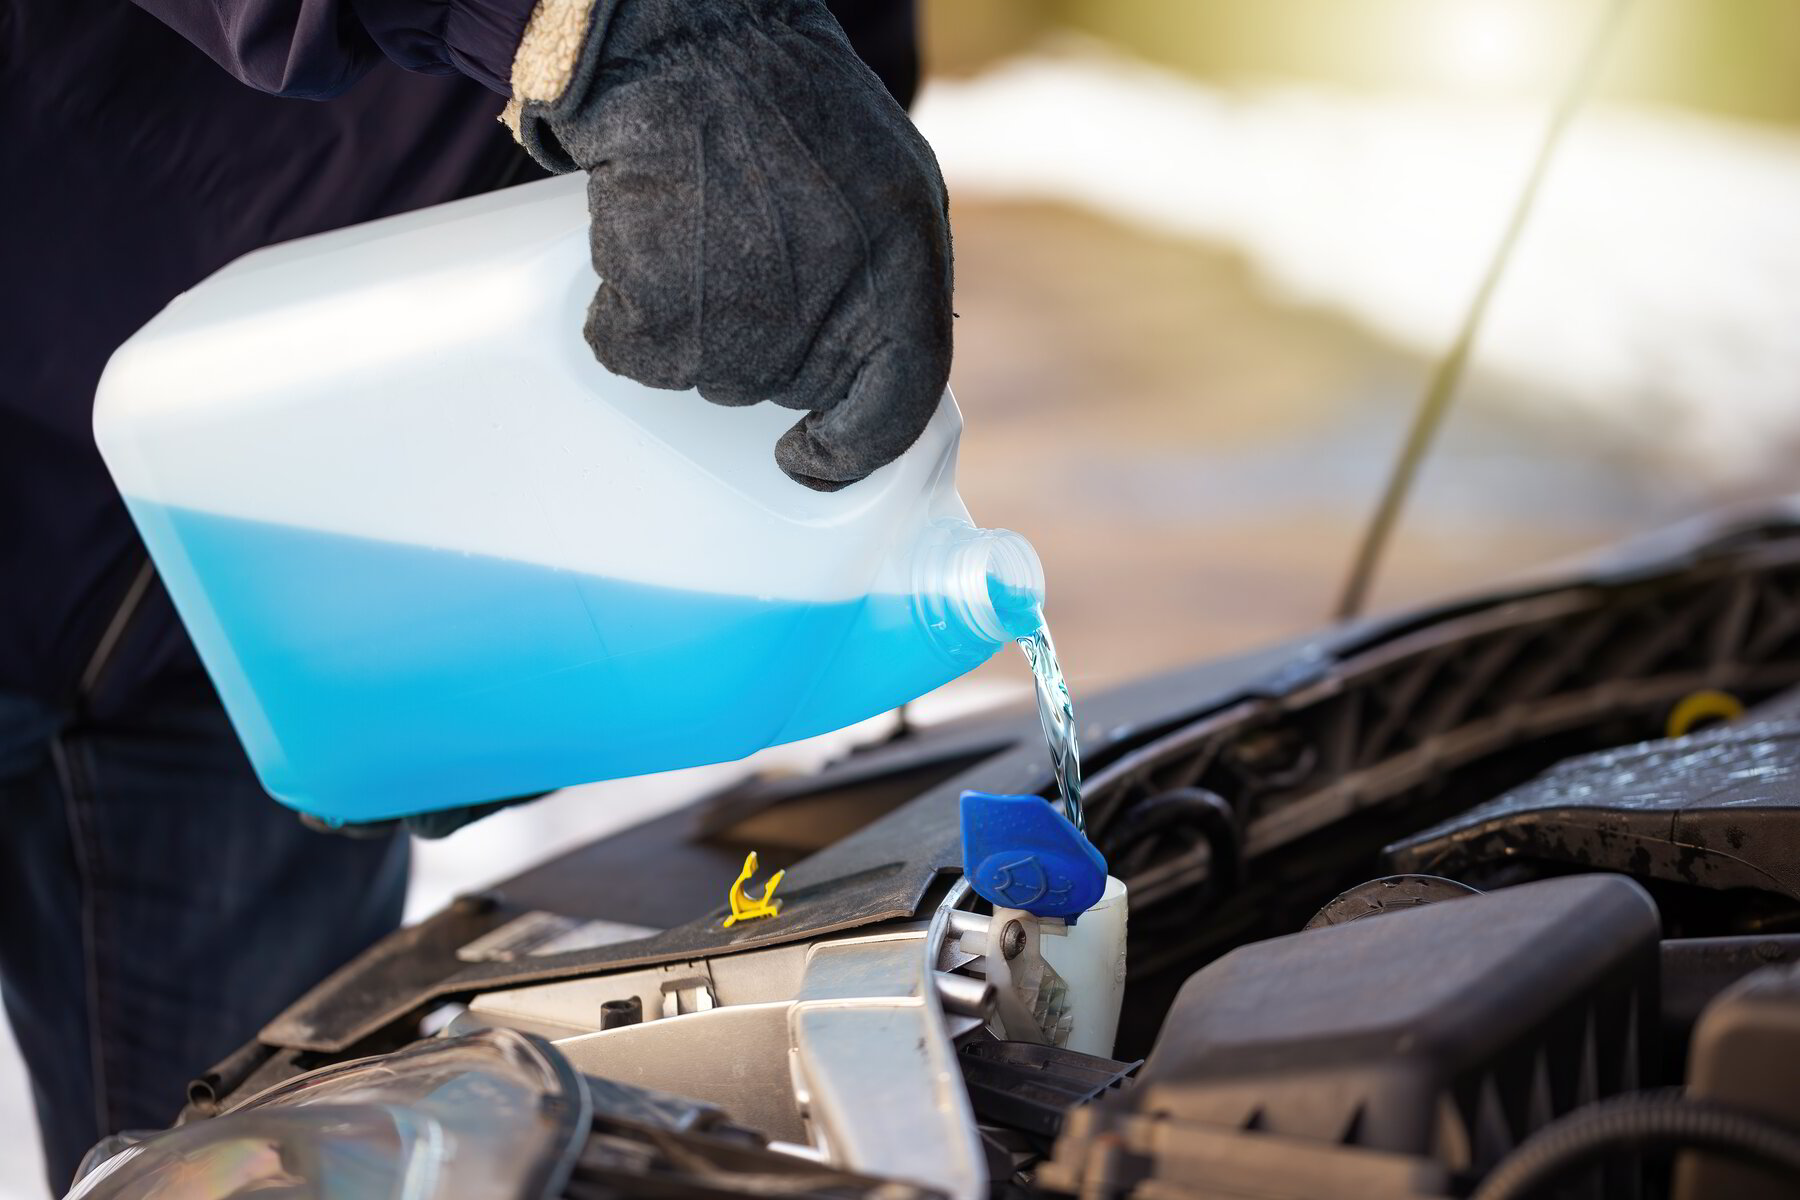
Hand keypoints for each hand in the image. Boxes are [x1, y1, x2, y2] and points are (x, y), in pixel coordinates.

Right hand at [509, 0, 952, 489]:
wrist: (683, 39)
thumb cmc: (778, 96)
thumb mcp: (883, 178)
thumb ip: (885, 272)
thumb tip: (863, 357)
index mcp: (905, 264)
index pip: (897, 400)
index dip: (855, 444)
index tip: (813, 459)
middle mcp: (836, 301)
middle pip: (786, 384)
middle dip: (760, 341)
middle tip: (736, 255)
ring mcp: (748, 318)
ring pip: (711, 374)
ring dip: (691, 322)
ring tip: (692, 230)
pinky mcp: (664, 315)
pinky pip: (637, 353)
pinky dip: (625, 313)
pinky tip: (640, 241)